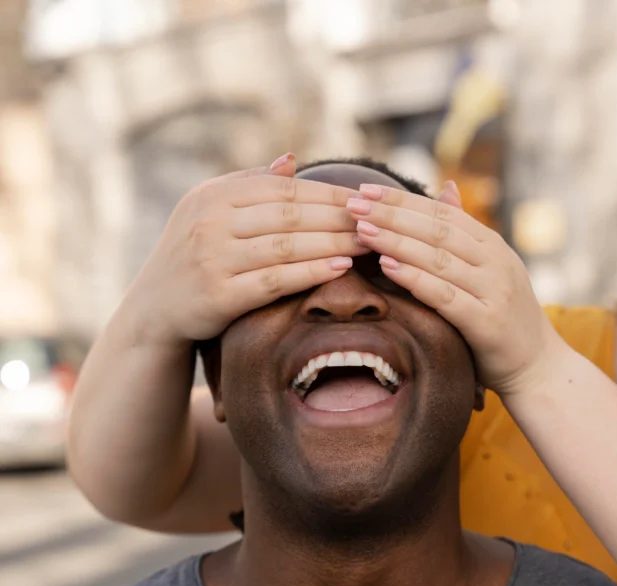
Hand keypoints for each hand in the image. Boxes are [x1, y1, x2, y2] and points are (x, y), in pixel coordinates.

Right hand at [124, 154, 374, 345]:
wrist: (154, 310)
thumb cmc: (194, 254)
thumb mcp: (211, 211)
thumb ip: (250, 184)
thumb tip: (292, 160)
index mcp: (213, 195)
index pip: (283, 189)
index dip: (328, 193)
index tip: (365, 198)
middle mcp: (210, 222)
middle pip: (289, 214)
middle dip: (339, 217)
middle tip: (377, 220)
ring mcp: (213, 258)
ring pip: (287, 245)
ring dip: (334, 242)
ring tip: (369, 242)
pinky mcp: (218, 294)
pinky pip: (275, 280)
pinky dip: (312, 272)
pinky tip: (341, 268)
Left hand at [347, 181, 561, 396]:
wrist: (538, 366)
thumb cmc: (504, 317)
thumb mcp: (490, 268)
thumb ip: (465, 232)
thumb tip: (446, 187)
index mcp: (492, 245)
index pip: (442, 213)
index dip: (402, 200)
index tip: (364, 189)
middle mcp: (495, 262)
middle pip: (438, 230)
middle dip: (392, 214)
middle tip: (354, 203)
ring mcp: (494, 290)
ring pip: (439, 258)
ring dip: (397, 241)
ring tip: (362, 230)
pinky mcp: (487, 322)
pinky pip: (445, 296)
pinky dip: (416, 279)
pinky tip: (388, 267)